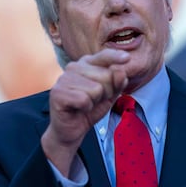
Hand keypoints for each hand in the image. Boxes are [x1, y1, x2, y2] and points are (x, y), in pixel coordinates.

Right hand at [41, 49, 129, 175]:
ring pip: (96, 89)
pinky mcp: (58, 93)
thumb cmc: (90, 109)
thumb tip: (121, 72)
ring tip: (86, 105)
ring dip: (95, 102)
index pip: (104, 56)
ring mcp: (64, 78)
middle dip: (107, 93)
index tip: (127, 58)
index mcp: (86, 64)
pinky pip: (84, 99)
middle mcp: (73, 67)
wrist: (73, 130)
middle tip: (95, 100)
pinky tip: (78, 109)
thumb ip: (117, 82)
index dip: (115, 57)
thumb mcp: (110, 95)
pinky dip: (86, 108)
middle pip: (106, 76)